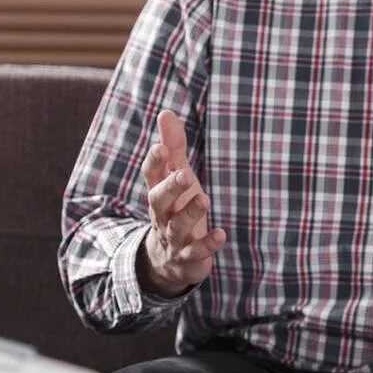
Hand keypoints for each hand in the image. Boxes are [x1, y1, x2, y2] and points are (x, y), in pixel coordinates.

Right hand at [137, 110, 226, 297]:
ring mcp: (174, 238)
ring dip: (189, 213)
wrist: (169, 260)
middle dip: (170, 188)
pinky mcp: (189, 257)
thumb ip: (173, 147)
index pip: (151, 176)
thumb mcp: (174, 177)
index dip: (154, 163)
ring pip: (176, 227)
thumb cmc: (175, 207)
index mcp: (158, 193)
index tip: (161, 148)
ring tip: (204, 199)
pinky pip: (196, 252)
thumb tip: (166, 113)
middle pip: (158, 201)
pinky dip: (208, 244)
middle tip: (183, 174)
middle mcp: (162, 215)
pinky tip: (222, 234)